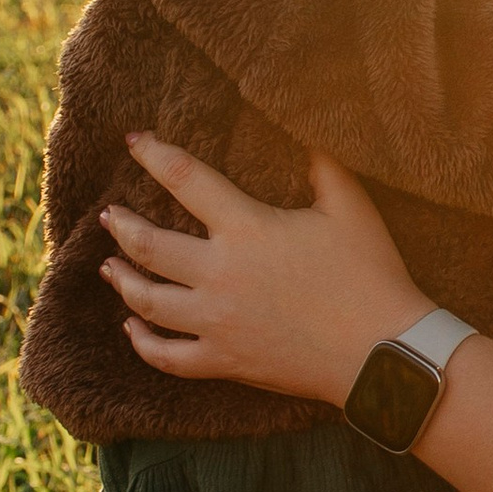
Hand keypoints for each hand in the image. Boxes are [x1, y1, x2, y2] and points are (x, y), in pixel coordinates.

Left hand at [100, 137, 427, 401]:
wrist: (384, 352)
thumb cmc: (370, 276)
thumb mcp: (351, 207)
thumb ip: (321, 165)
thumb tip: (303, 129)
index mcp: (246, 229)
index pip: (184, 179)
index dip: (152, 154)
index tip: (132, 140)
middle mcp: (220, 275)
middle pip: (148, 246)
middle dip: (121, 226)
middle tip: (109, 215)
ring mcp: (217, 323)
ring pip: (148, 302)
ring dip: (122, 280)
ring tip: (108, 266)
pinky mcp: (225, 361)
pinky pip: (168, 357)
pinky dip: (142, 344)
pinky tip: (131, 329)